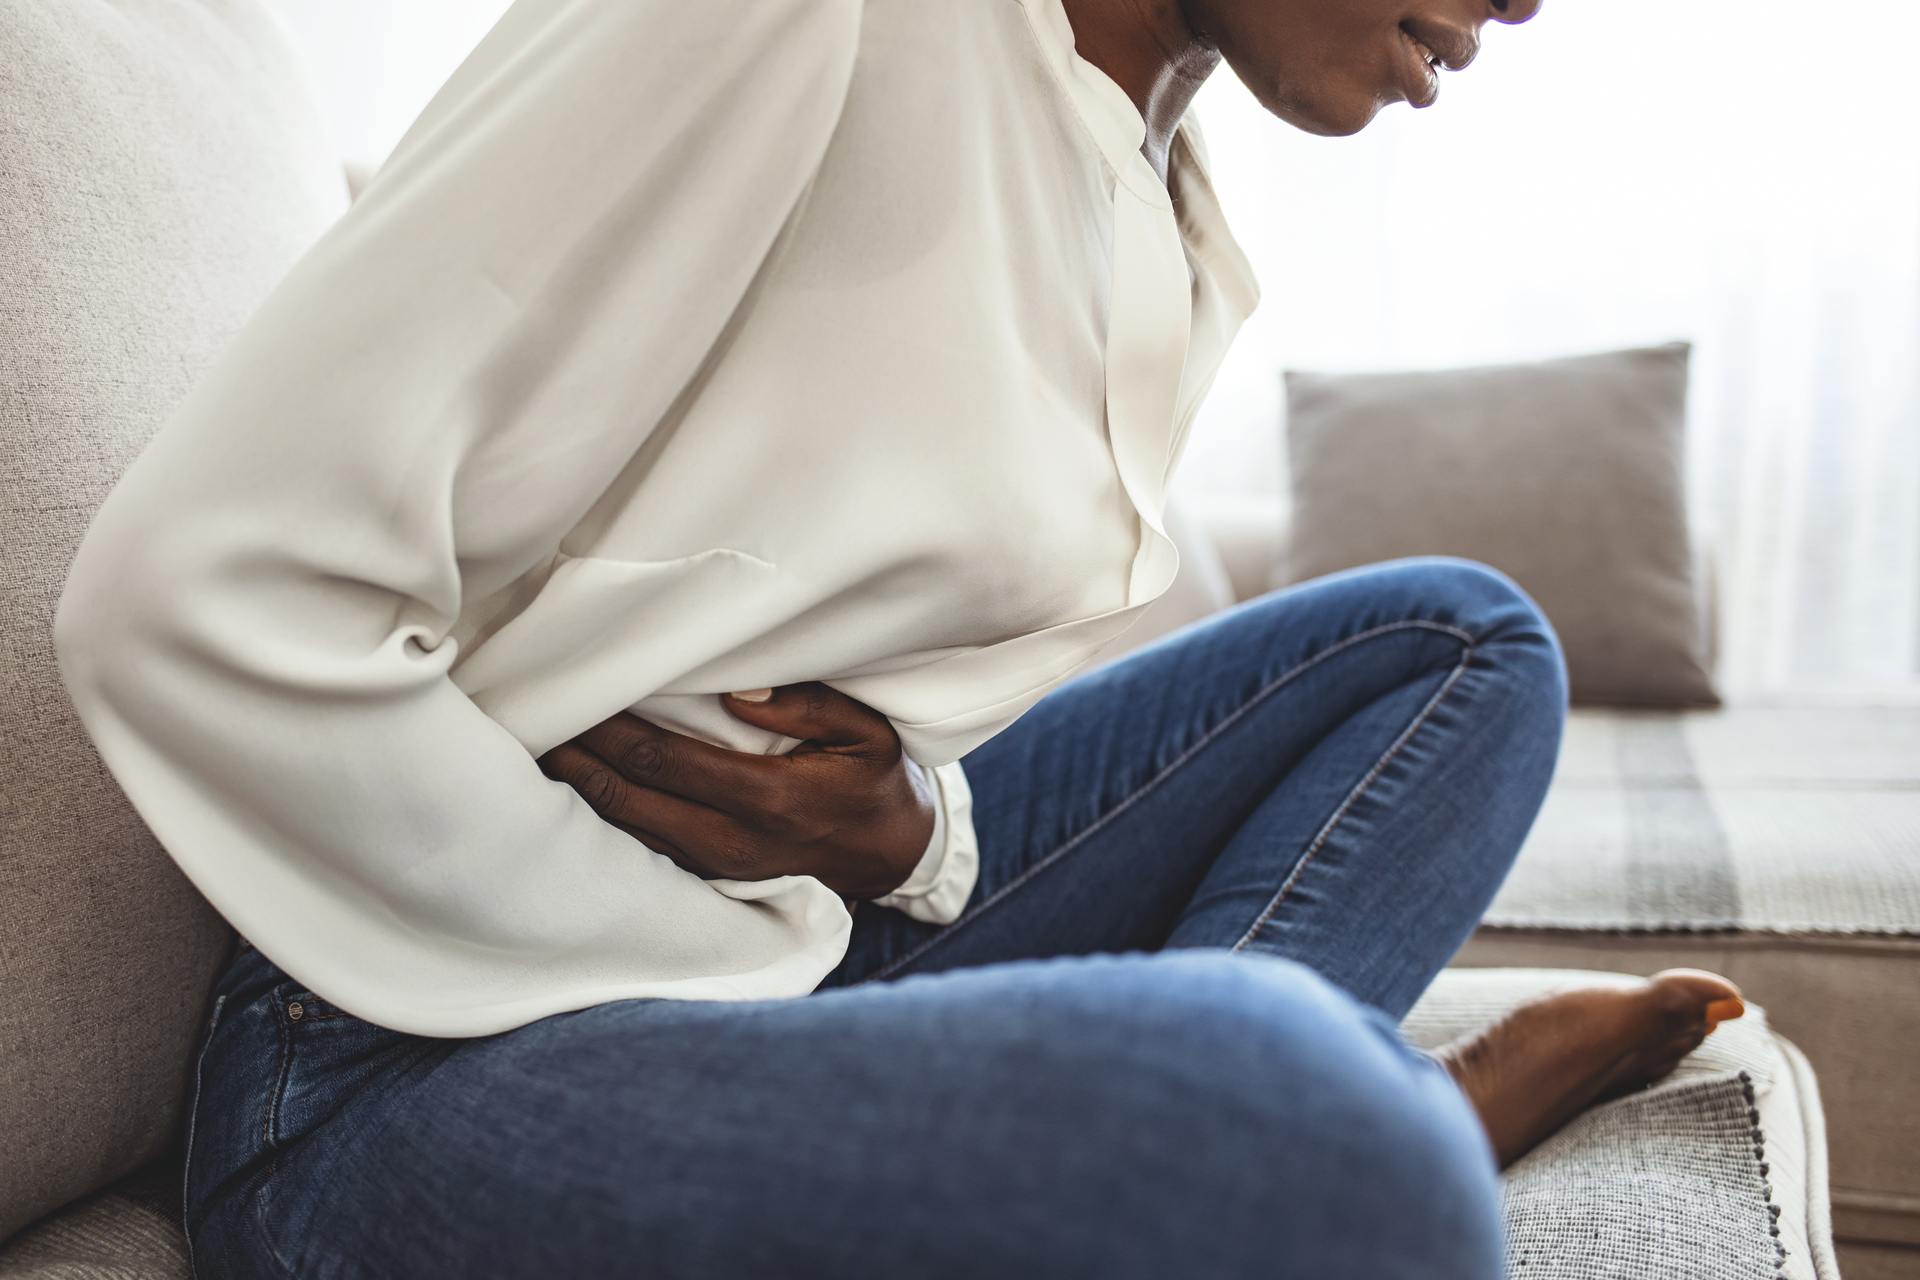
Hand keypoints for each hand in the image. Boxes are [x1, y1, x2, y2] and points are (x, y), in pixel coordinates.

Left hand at [534, 683, 937, 902]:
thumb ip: (806, 707)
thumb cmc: (875, 782)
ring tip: (542, 746)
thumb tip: (739, 690)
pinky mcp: (710, 875)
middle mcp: (733, 840)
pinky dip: (607, 816)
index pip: (665, 761)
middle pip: (630, 798)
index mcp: (768, 799)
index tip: (579, 693)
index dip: (613, 731)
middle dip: (579, 758)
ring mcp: (718, 865)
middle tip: (535, 716)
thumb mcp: (866, 733)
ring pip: (628, 829)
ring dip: (582, 790)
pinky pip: (644, 846)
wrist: (891, 855)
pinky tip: (580, 787)